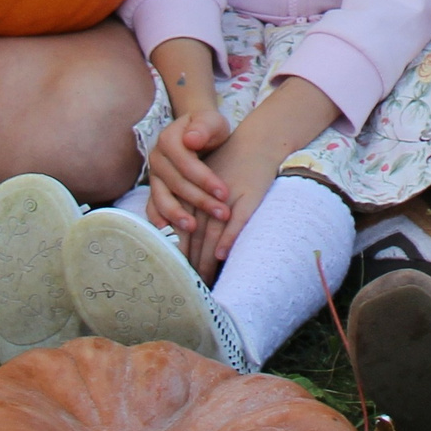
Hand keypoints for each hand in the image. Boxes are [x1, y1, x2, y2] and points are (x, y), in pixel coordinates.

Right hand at [147, 109, 232, 234]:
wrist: (196, 131)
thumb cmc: (208, 127)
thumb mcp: (211, 121)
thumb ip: (204, 127)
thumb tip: (190, 139)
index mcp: (169, 139)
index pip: (186, 163)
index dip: (204, 179)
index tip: (224, 193)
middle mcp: (157, 158)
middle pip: (176, 183)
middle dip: (200, 200)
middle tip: (222, 213)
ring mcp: (153, 175)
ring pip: (162, 197)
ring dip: (177, 214)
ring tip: (194, 228)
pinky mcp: (155, 189)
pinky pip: (153, 206)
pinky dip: (159, 219)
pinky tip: (169, 233)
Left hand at [184, 129, 284, 278]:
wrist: (257, 141)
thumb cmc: (228, 165)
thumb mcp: (202, 181)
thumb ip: (189, 205)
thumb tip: (174, 236)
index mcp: (191, 193)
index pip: (181, 228)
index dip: (178, 253)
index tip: (176, 275)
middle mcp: (206, 195)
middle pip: (194, 235)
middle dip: (192, 263)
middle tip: (189, 288)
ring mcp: (227, 196)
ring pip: (212, 231)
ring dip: (207, 258)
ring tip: (204, 280)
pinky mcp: (248, 195)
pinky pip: (237, 220)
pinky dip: (229, 237)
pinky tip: (223, 255)